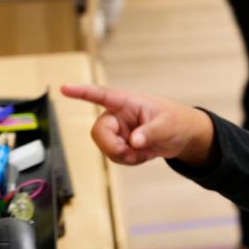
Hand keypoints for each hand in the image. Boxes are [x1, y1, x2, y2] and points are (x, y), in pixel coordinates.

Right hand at [60, 84, 215, 167]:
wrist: (183, 136)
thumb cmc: (176, 121)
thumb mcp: (168, 125)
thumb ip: (151, 133)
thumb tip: (134, 142)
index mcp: (128, 102)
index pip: (102, 95)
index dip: (82, 92)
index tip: (65, 88)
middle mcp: (118, 115)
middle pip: (99, 132)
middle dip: (113, 147)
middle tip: (133, 153)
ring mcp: (118, 130)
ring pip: (107, 148)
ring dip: (126, 156)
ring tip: (146, 151)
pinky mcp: (121, 143)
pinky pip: (116, 156)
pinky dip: (130, 160)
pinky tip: (144, 153)